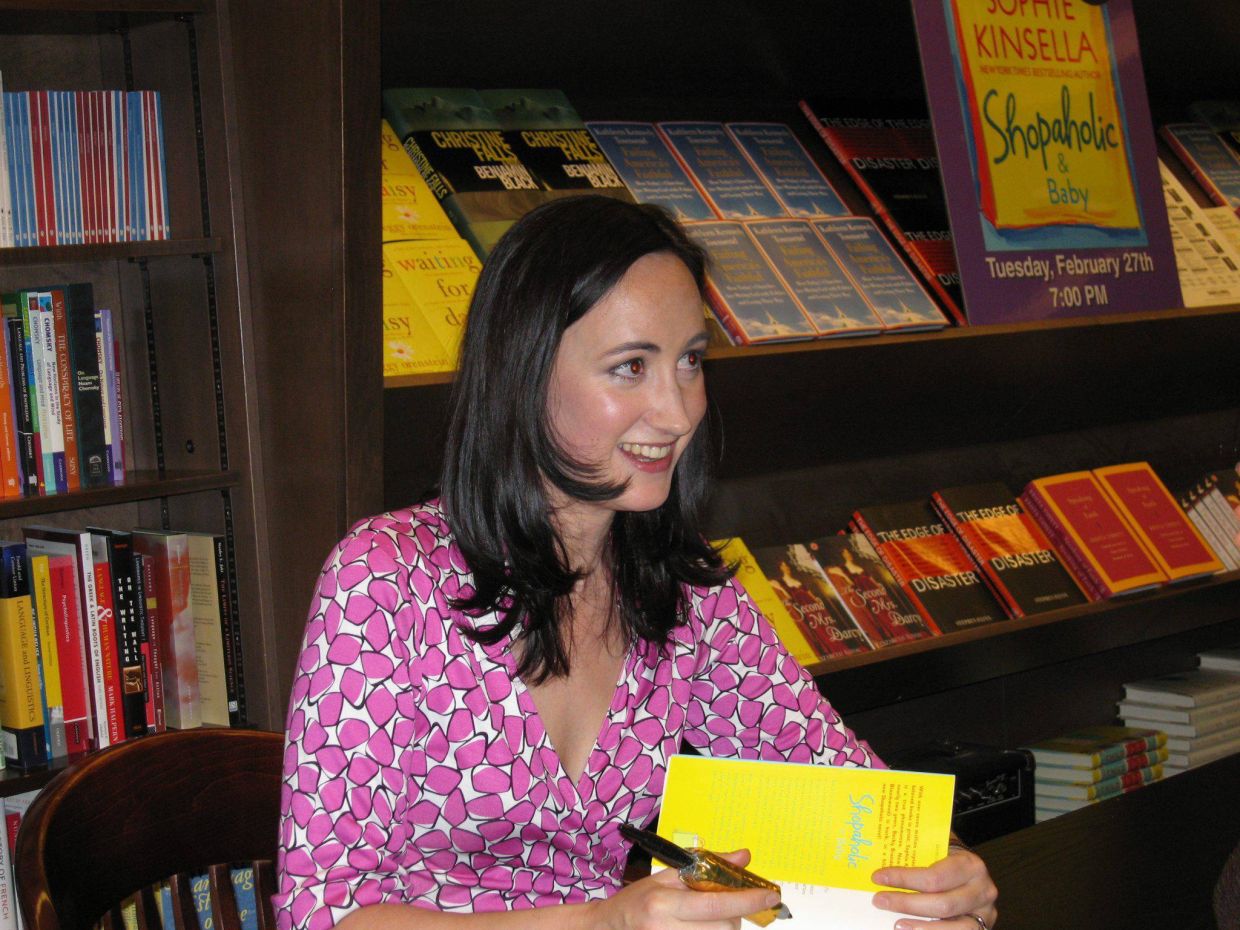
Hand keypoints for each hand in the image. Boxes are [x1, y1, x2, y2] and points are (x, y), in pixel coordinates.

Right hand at [594, 849, 781, 929]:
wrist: (608, 928)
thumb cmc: (638, 901)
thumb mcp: (668, 875)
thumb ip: (707, 865)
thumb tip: (743, 857)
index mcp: (664, 904)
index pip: (716, 905)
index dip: (747, 900)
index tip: (770, 895)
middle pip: (724, 927)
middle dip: (734, 915)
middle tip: (727, 906)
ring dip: (725, 928)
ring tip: (712, 918)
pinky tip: (706, 926)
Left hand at [870, 845, 997, 929]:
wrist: (971, 869)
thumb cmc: (949, 856)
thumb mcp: (937, 846)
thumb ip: (918, 850)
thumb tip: (880, 853)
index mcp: (970, 864)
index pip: (934, 876)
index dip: (905, 879)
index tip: (879, 877)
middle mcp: (983, 889)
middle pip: (942, 904)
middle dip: (907, 904)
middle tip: (879, 900)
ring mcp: (984, 913)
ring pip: (954, 927)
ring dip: (922, 927)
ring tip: (897, 924)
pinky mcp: (981, 927)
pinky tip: (914, 929)